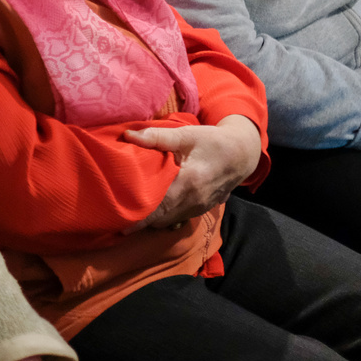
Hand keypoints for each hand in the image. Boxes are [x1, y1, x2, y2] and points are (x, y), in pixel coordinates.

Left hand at [123, 115, 260, 231]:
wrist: (242, 154)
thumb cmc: (212, 141)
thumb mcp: (186, 135)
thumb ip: (157, 137)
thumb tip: (128, 135)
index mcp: (189, 182)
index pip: (159, 205)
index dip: (140, 218)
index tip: (121, 226)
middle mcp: (194, 200)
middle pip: (161, 218)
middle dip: (140, 221)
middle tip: (118, 219)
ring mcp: (199, 208)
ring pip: (168, 221)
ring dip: (151, 220)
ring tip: (130, 215)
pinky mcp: (201, 209)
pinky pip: (178, 219)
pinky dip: (163, 218)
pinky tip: (151, 211)